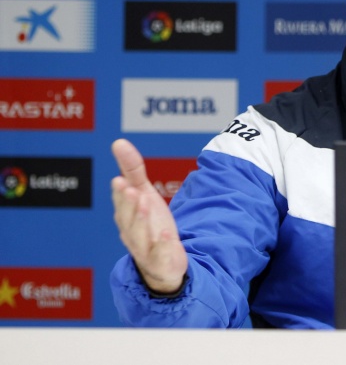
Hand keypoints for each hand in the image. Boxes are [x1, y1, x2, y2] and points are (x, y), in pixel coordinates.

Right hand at [111, 139, 187, 293]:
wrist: (164, 263)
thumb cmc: (150, 226)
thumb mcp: (145, 194)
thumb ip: (133, 170)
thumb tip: (118, 142)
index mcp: (126, 216)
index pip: (122, 203)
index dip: (121, 193)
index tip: (120, 179)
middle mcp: (132, 233)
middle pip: (127, 219)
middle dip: (128, 205)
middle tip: (131, 189)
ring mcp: (145, 249)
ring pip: (138, 236)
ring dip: (140, 220)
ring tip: (145, 202)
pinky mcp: (161, 261)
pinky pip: (159, 255)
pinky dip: (161, 245)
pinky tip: (166, 235)